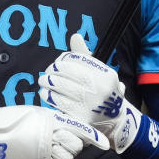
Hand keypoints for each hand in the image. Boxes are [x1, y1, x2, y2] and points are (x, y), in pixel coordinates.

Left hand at [38, 34, 144, 153]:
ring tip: (43, 81)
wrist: (115, 121)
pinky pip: (59, 102)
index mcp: (106, 74)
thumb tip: (75, 36)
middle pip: (68, 72)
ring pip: (61, 86)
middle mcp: (101, 88)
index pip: (79, 60)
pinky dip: (49, 95)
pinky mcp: (81, 117)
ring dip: (48, 82)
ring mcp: (91, 103)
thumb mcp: (99, 74)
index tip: (57, 63)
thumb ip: (85, 56)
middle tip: (47, 72)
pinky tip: (45, 93)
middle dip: (53, 70)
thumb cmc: (102, 92)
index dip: (64, 60)